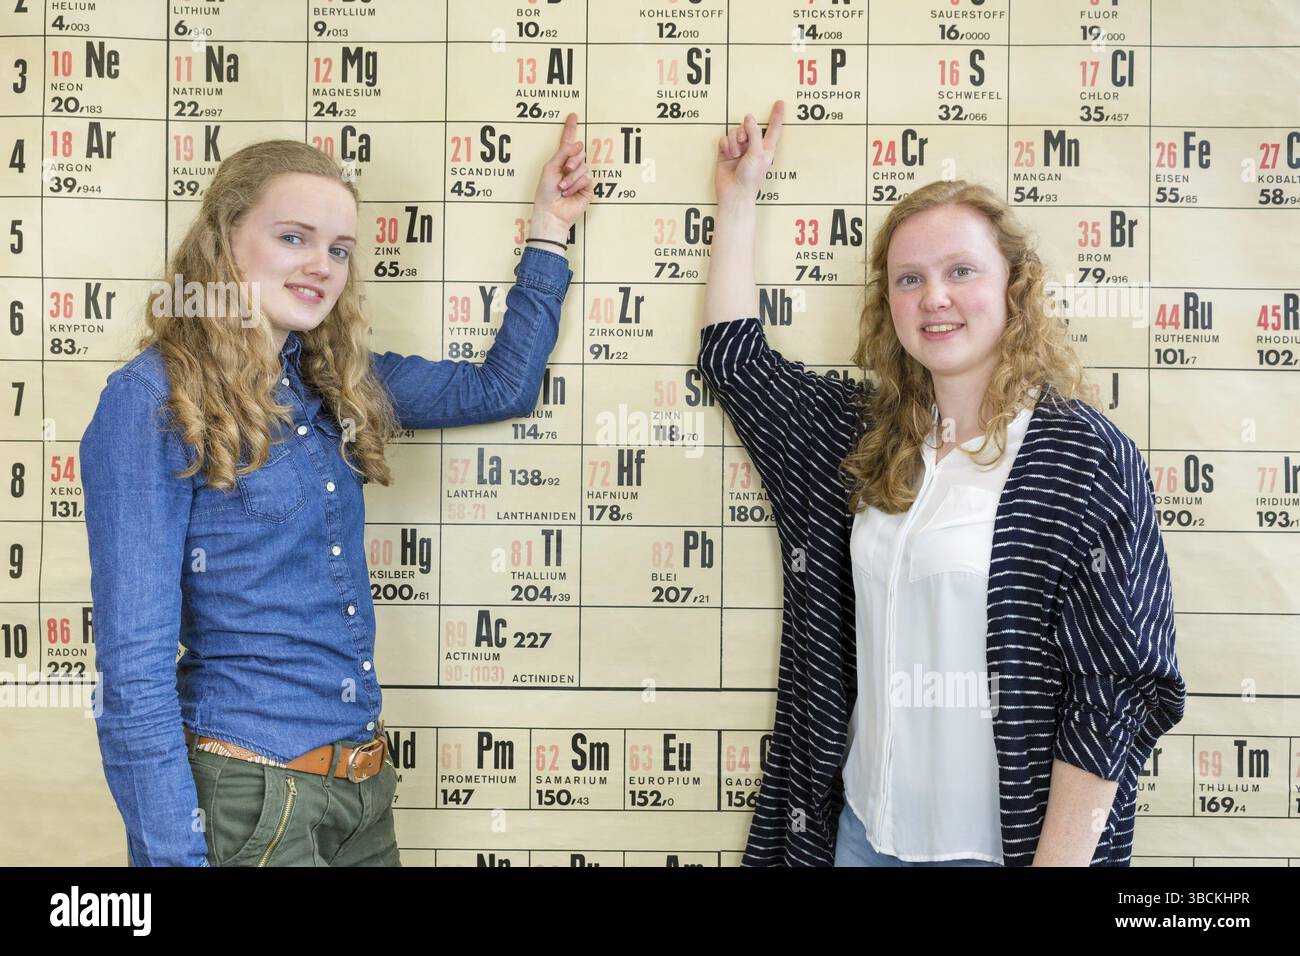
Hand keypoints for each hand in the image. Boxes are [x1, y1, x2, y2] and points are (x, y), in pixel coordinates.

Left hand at [529, 112, 592, 243]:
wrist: (551, 212)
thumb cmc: (546, 192)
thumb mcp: (550, 168)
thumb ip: (563, 154)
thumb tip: (579, 144)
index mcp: (561, 161)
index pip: (567, 142)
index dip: (570, 129)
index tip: (572, 115)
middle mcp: (572, 168)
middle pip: (579, 153)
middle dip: (571, 161)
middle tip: (564, 171)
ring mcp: (580, 177)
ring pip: (583, 166)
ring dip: (571, 177)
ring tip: (563, 188)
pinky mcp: (587, 188)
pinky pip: (586, 178)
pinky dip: (576, 184)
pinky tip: (569, 192)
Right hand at [715, 100, 783, 205]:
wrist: (734, 194)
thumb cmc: (750, 178)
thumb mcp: (757, 153)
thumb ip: (754, 133)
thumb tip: (749, 117)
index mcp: (765, 148)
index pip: (773, 128)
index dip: (777, 116)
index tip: (780, 103)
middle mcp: (752, 147)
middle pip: (748, 126)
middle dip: (744, 132)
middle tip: (743, 142)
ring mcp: (738, 149)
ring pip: (735, 131)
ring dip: (734, 141)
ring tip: (735, 155)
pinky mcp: (726, 152)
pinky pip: (724, 139)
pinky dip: (725, 145)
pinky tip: (727, 155)